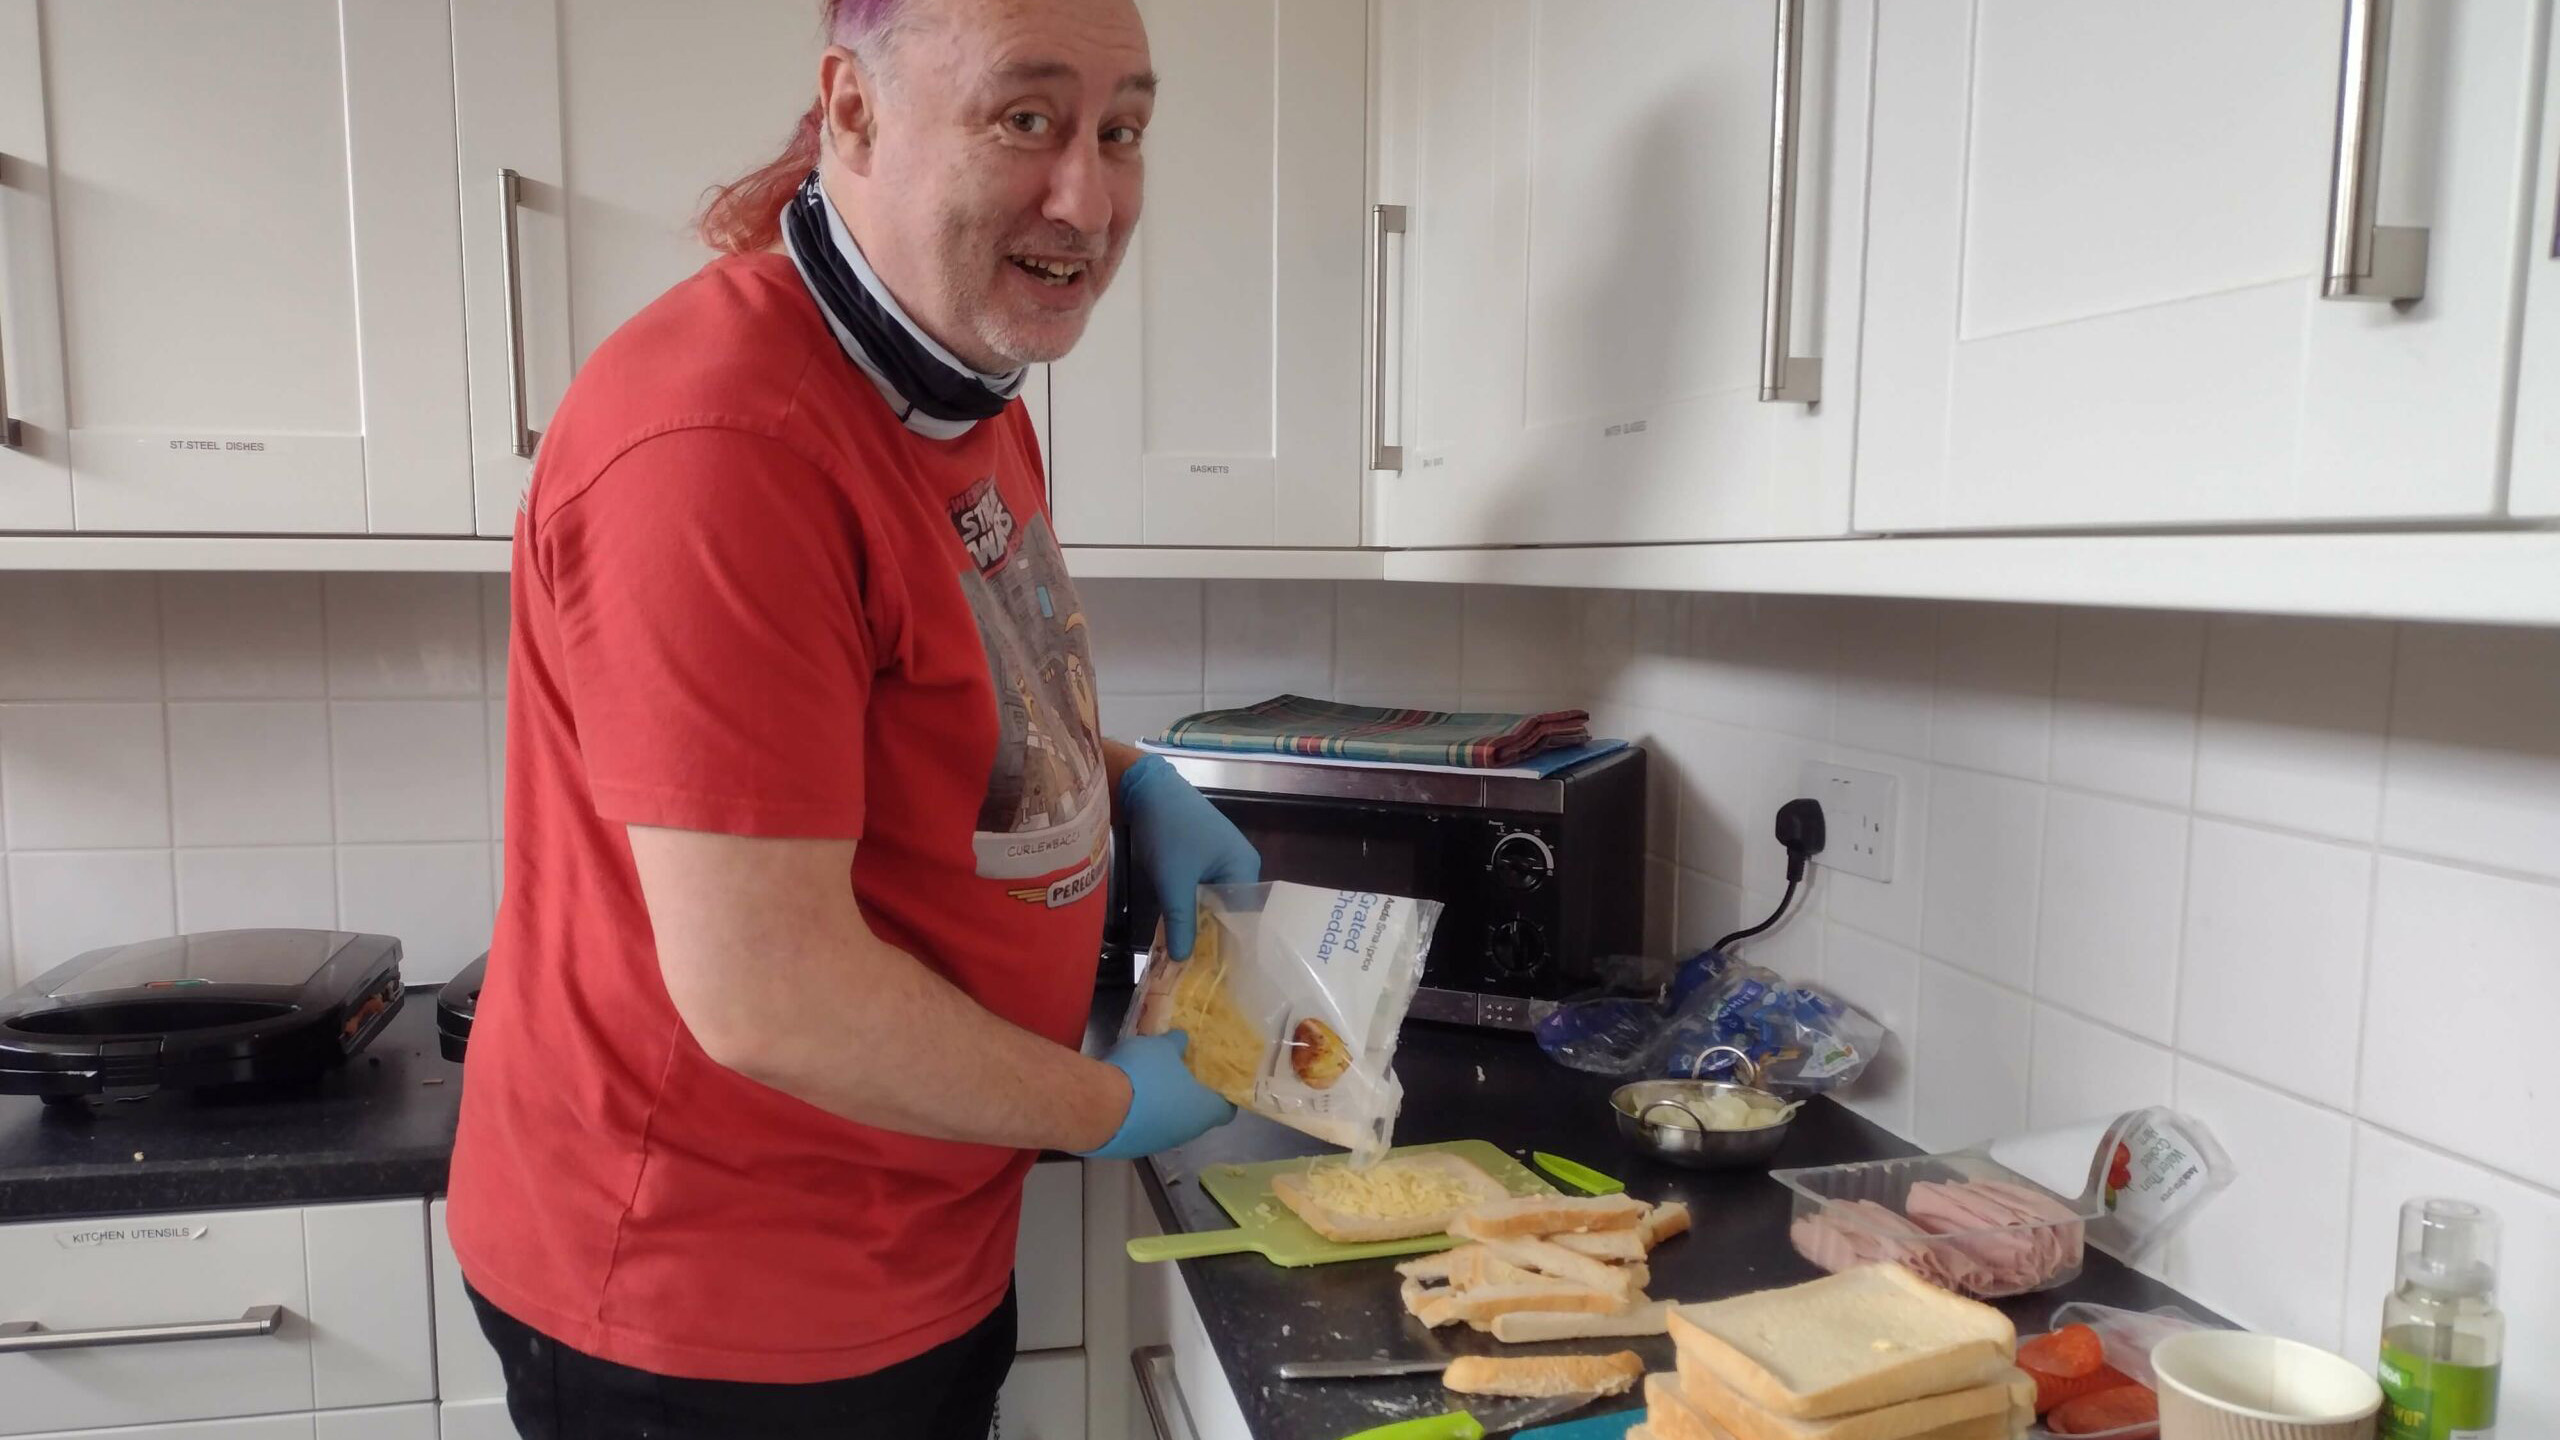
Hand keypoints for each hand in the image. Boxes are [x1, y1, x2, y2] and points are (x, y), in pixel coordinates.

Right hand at [1081, 1032, 1236, 1158]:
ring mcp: (1159, 1143)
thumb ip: (1176, 1045)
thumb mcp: (1162, 1047)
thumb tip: (1182, 1040)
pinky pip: (1144, 1129)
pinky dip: (1140, 1116)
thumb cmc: (1144, 1074)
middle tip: (1179, 1074)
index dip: (1223, 1095)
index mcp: (1204, 1111)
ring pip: (1169, 1124)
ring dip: (1163, 1107)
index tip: (1215, 1080)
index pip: (1227, 1110)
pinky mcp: (1133, 1147)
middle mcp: (1186, 1132)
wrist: (1100, 1108)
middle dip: (1189, 1096)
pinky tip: (1127, 1099)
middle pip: (1196, 1116)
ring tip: (1150, 1083)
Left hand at [1121, 755, 1259, 957]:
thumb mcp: (1173, 879)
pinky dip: (1191, 913)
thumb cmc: (1169, 830)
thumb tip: (1183, 960)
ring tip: (1190, 964)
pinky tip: (1180, 936)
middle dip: (1214, 942)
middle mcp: (1240, 868)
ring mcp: (1220, 865)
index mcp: (1244, 869)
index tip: (1218, 977)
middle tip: (1201, 977)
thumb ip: (1181, 921)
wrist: (1146, 790)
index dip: (1232, 948)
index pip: (1246, 919)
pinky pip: (1201, 896)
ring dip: (1200, 928)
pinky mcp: (1202, 863)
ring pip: (1213, 907)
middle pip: (1231, 915)